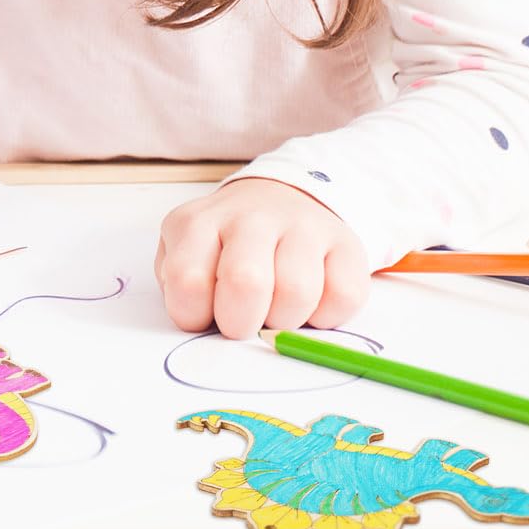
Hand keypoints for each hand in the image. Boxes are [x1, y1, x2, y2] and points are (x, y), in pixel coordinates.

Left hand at [154, 177, 368, 339]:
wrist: (277, 199)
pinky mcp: (345, 242)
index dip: (196, 316)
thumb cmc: (224, 247)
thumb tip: (202, 329)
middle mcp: (250, 217)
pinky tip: (311, 303)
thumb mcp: (186, 257)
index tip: (206, 316)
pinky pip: (342, 296)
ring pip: (297, 293)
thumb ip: (183, 292)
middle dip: (242, 322)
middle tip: (244, 322)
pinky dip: (327, 316)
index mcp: (198, 224)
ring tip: (275, 309)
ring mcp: (301, 225)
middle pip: (245, 282)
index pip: (187, 280)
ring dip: (285, 321)